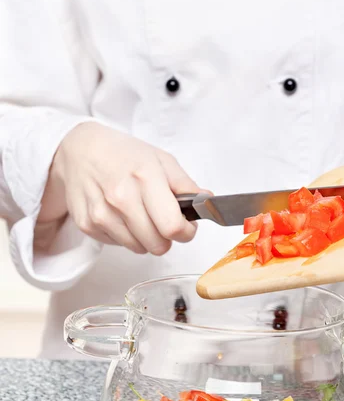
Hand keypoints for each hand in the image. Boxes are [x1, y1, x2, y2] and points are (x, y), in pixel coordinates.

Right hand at [38, 123, 202, 254]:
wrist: (79, 151)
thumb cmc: (123, 155)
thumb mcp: (160, 160)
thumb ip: (186, 185)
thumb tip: (208, 202)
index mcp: (145, 178)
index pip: (172, 226)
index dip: (186, 232)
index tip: (186, 227)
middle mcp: (121, 198)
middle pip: (158, 245)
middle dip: (167, 237)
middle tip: (164, 221)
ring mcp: (102, 213)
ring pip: (139, 249)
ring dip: (146, 238)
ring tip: (141, 215)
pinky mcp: (88, 225)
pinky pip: (120, 245)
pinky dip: (126, 236)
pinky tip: (121, 215)